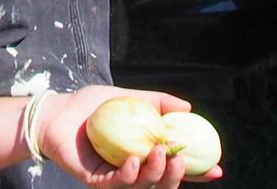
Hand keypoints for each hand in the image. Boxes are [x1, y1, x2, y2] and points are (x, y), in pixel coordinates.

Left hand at [39, 88, 218, 185]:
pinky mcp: (96, 182)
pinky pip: (116, 183)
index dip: (198, 173)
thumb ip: (157, 102)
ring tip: (160, 153)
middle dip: (177, 177)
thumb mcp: (130, 97)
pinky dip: (128, 174)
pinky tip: (133, 160)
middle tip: (182, 160)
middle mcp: (133, 171)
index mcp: (144, 155)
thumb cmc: (92, 106)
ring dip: (155, 173)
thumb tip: (188, 106)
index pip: (175, 168)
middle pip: (162, 184)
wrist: (58, 110)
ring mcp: (115, 178)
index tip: (218, 168)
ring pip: (143, 186)